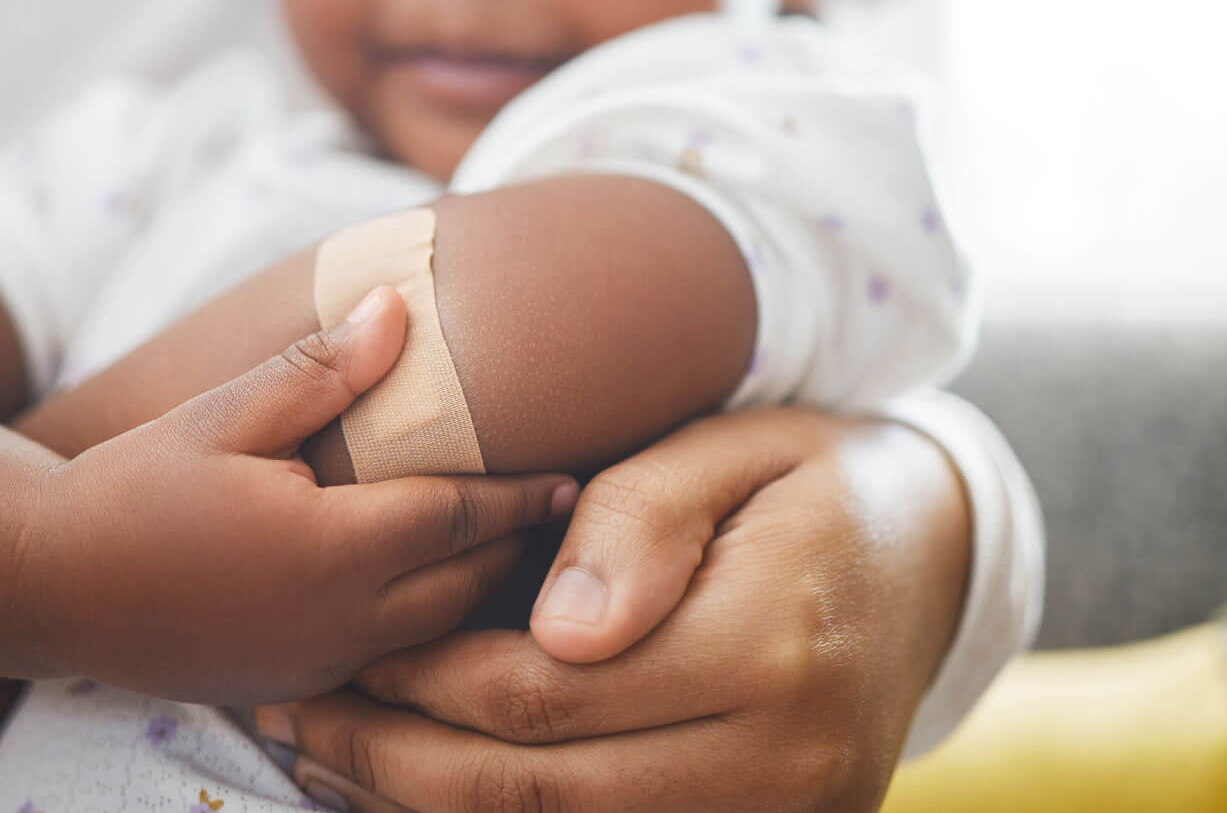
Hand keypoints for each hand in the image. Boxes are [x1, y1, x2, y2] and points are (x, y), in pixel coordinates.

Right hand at [24, 288, 580, 704]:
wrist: (42, 586)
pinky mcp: (292, 688)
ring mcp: (316, 665)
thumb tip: (399, 309)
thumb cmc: (133, 487)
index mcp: (332, 550)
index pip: (461, 517)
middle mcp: (339, 622)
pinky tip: (427, 586)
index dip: (522, 493)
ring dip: (475, 586)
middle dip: (515, 544)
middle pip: (465, 583)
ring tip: (511, 542)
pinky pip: (388, 658)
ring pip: (434, 631)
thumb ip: (319, 372)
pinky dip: (425, 623)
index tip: (573, 472)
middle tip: (561, 505)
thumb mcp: (223, 415)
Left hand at [257, 409, 972, 812]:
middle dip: (394, 765)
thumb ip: (642, 525)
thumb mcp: (729, 450)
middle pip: (539, 795)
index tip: (339, 650)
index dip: (420, 684)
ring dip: (432, 811)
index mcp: (769, 648)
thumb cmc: (804, 478)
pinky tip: (427, 791)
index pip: (543, 698)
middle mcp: (787, 761)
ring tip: (327, 767)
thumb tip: (556, 632)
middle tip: (294, 725)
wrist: (932, 551)